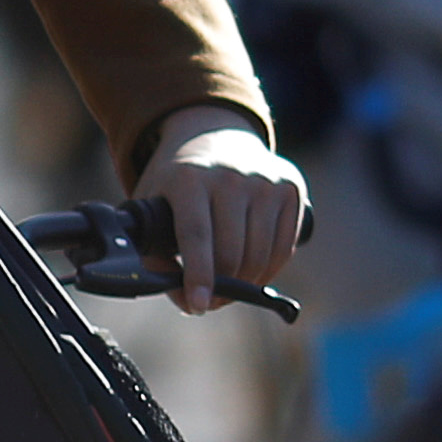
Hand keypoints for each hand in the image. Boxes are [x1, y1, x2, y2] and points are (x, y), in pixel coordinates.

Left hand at [134, 108, 306, 316]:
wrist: (214, 135)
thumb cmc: (177, 183)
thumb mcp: (152, 206)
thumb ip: (156, 256)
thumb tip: (187, 300)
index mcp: (189, 179)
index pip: (196, 235)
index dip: (198, 275)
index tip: (198, 306)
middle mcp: (230, 175)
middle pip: (231, 253)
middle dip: (220, 289)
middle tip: (208, 302)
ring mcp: (264, 181)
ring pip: (260, 256)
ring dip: (244, 285)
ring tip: (228, 288)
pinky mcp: (290, 188)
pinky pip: (284, 249)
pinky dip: (268, 272)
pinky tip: (252, 274)